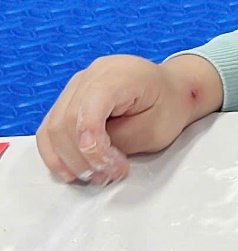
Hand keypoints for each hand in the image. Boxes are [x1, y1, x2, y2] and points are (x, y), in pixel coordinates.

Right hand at [36, 54, 222, 185]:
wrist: (174, 90)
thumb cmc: (170, 105)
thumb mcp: (154, 129)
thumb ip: (119, 140)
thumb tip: (90, 156)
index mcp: (119, 74)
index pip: (88, 109)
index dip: (92, 144)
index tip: (108, 167)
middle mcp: (92, 74)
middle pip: (65, 120)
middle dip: (82, 157)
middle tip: (106, 176)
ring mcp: (78, 84)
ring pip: (53, 126)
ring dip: (67, 158)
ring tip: (93, 175)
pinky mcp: (71, 97)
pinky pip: (51, 126)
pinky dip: (57, 151)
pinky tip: (70, 170)